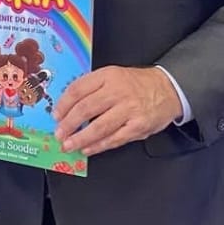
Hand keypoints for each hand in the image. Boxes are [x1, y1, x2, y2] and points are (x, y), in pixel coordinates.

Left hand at [54, 65, 181, 155]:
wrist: (168, 88)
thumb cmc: (137, 84)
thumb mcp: (113, 75)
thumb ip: (93, 88)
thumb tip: (68, 107)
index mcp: (108, 76)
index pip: (78, 89)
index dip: (63, 104)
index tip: (55, 115)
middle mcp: (117, 91)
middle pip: (86, 109)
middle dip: (68, 124)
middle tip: (59, 134)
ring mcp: (129, 110)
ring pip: (99, 127)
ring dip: (80, 138)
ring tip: (68, 145)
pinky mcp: (138, 126)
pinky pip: (114, 139)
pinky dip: (98, 146)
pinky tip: (88, 149)